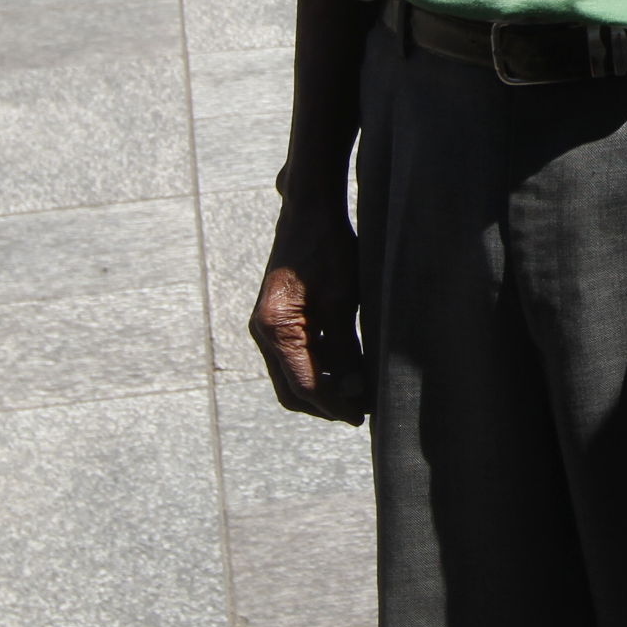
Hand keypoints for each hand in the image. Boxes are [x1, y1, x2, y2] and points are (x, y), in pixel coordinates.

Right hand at [250, 200, 367, 424]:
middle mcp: (264, 331)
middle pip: (291, 388)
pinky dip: (317, 368)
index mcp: (277, 329)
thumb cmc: (328, 250)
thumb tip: (352, 388)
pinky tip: (346, 368)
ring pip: (291, 375)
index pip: (305, 384)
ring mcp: (267, 325)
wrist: (309, 211)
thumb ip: (344, 346)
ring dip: (321, 388)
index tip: (361, 416)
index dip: (334, 405)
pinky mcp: (278, 317)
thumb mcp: (343, 300)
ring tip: (357, 394)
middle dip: (324, 404)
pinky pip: (293, 355)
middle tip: (360, 411)